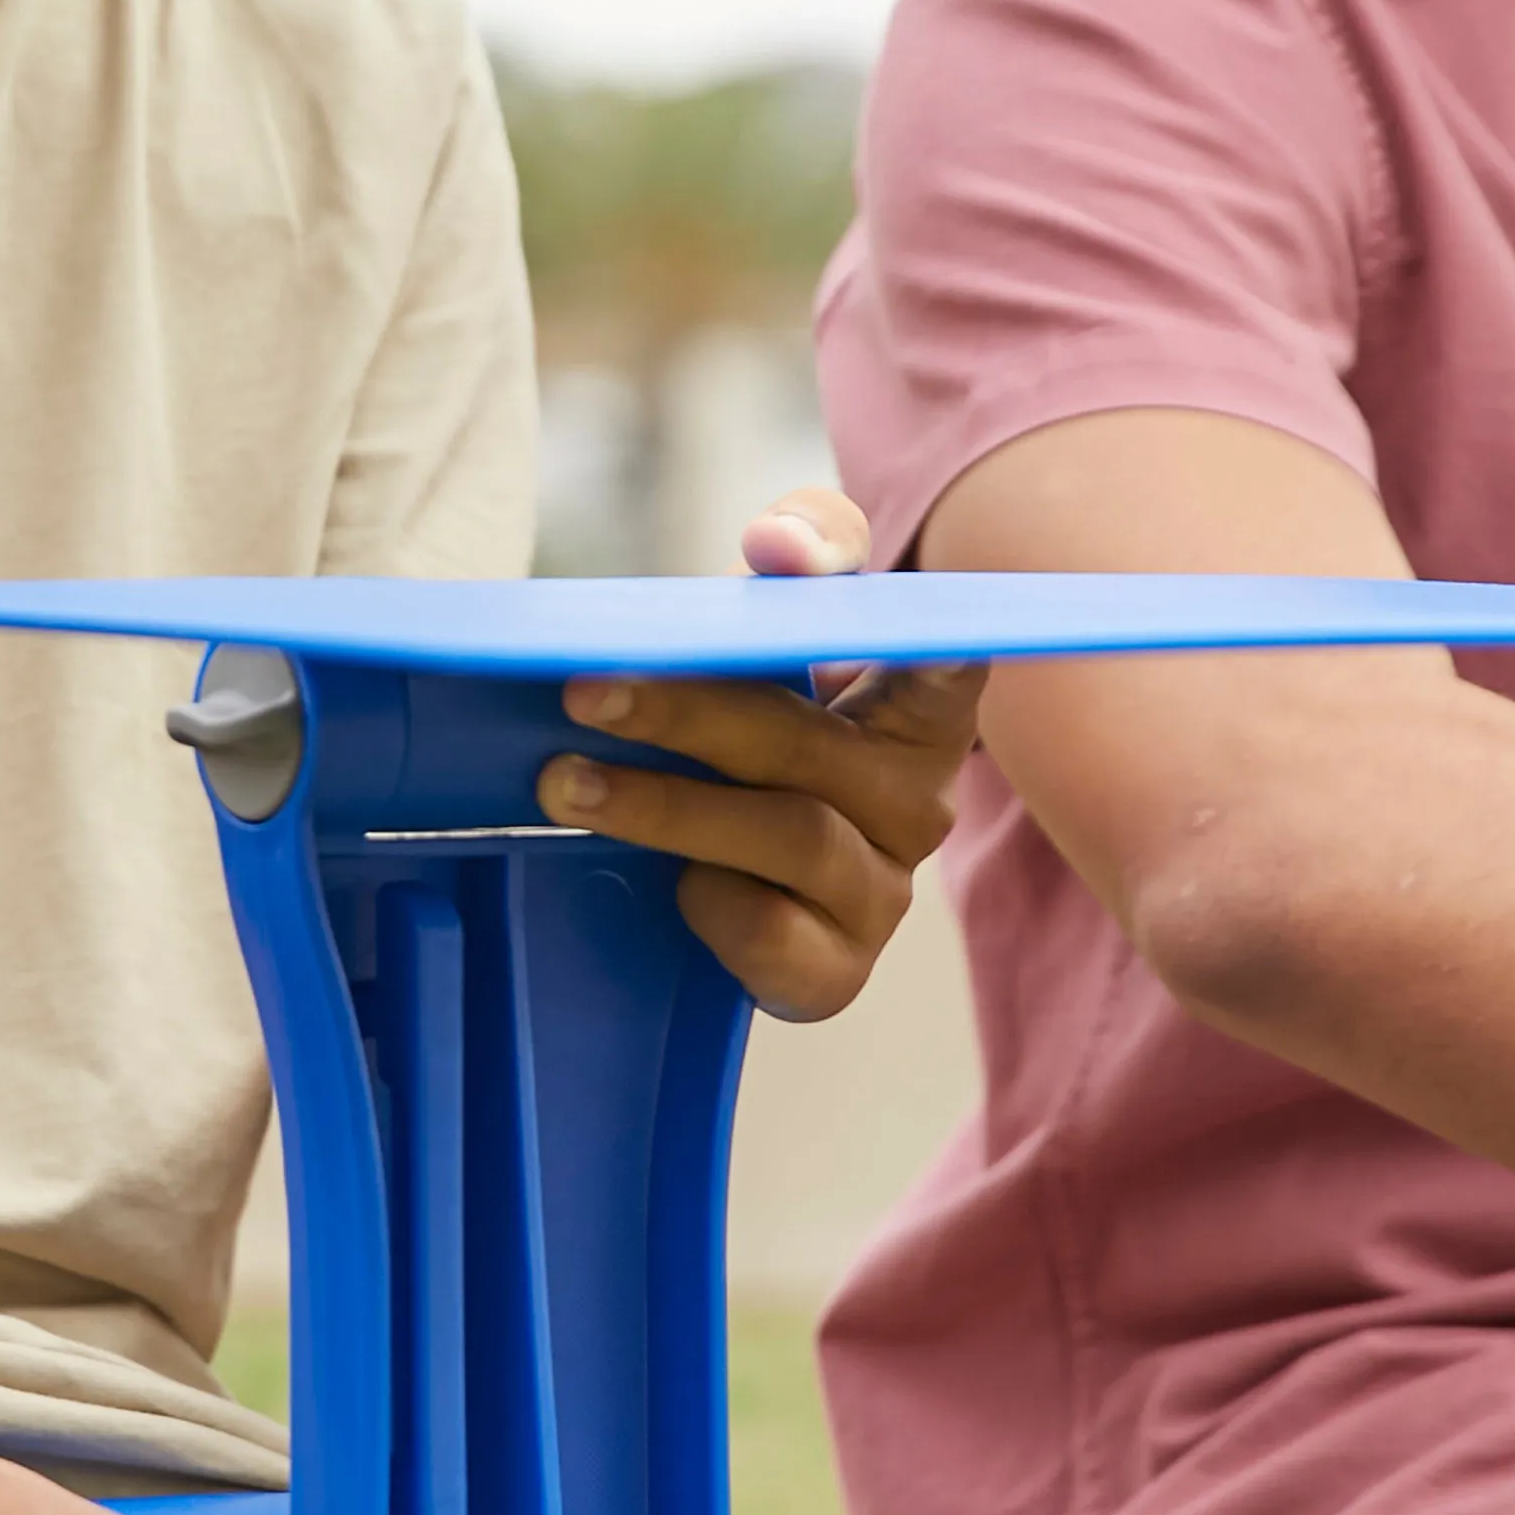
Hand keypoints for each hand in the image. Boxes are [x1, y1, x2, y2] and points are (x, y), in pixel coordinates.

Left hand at [533, 482, 981, 1018]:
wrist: (722, 858)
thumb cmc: (764, 717)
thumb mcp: (782, 621)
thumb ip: (803, 547)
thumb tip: (776, 543)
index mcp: (921, 711)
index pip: (950, 662)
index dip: (935, 643)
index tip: (899, 621)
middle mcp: (919, 804)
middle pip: (810, 747)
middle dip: (688, 715)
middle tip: (584, 692)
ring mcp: (882, 895)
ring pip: (787, 838)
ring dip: (664, 808)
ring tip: (563, 783)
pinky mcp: (835, 972)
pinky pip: (772, 935)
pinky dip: (706, 900)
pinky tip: (659, 879)